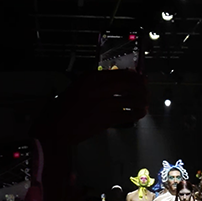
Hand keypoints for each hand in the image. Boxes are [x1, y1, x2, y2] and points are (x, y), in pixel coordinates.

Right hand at [32, 70, 147, 146]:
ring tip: (144, 103)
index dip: (133, 75)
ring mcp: (104, 103)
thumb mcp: (77, 88)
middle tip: (145, 89)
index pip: (119, 73)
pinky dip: (136, 114)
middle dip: (140, 86)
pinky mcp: (106, 119)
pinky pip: (127, 114)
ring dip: (141, 101)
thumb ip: (95, 84)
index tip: (139, 77)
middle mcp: (99, 88)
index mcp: (90, 78)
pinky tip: (139, 114)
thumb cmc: (62, 109)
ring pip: (131, 98)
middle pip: (128, 83)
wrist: (55, 127)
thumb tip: (114, 84)